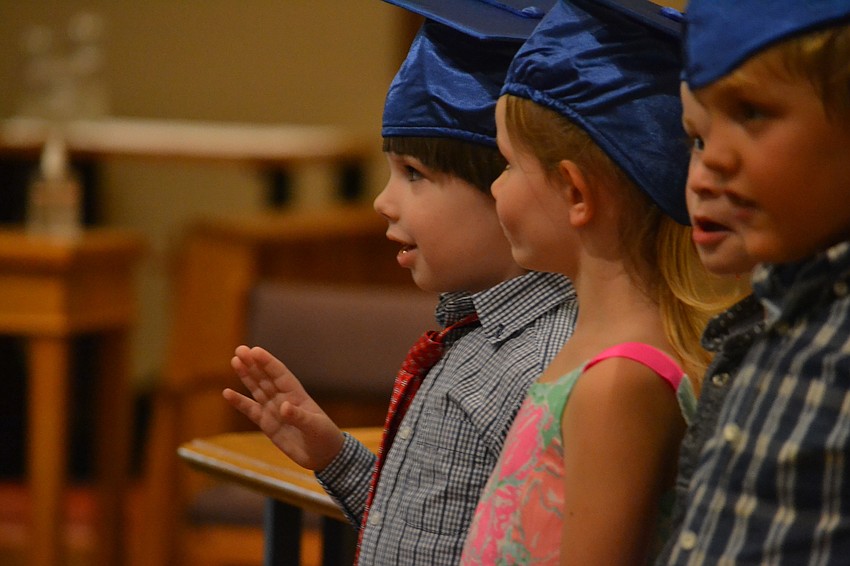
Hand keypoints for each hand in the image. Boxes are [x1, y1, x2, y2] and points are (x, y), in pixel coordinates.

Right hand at [223, 345, 343, 470]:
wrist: (322, 455)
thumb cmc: (324, 437)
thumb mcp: (315, 427)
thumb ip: (299, 417)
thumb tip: (283, 407)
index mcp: (297, 394)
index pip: (280, 374)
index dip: (268, 362)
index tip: (255, 351)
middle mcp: (283, 398)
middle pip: (266, 378)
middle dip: (253, 364)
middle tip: (239, 350)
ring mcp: (274, 410)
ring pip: (257, 389)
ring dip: (246, 376)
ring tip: (235, 361)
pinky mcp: (267, 424)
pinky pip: (251, 410)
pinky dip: (239, 402)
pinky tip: (227, 393)